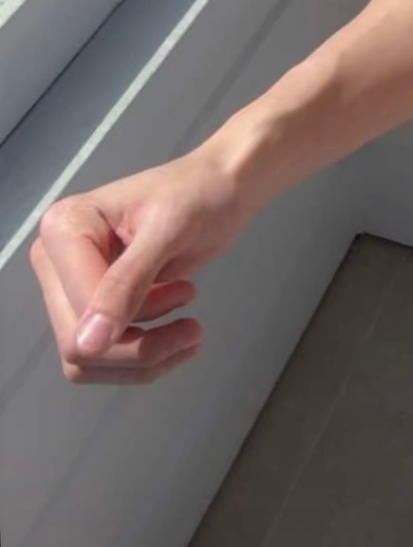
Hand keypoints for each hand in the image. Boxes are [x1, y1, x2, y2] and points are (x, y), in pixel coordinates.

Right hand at [29, 145, 255, 386]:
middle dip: (140, 348)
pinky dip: (144, 355)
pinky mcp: (93, 306)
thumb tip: (86, 344)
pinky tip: (178, 328)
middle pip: (78, 343)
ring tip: (189, 330)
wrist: (222, 187)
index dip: (131, 322)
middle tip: (192, 329)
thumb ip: (127, 283)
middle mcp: (55, 259)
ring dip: (144, 357)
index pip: (81, 307)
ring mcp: (71, 286)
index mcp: (63, 227)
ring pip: (89, 359)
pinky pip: (104, 356)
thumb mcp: (167, 232)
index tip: (187, 294)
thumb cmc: (198, 193)